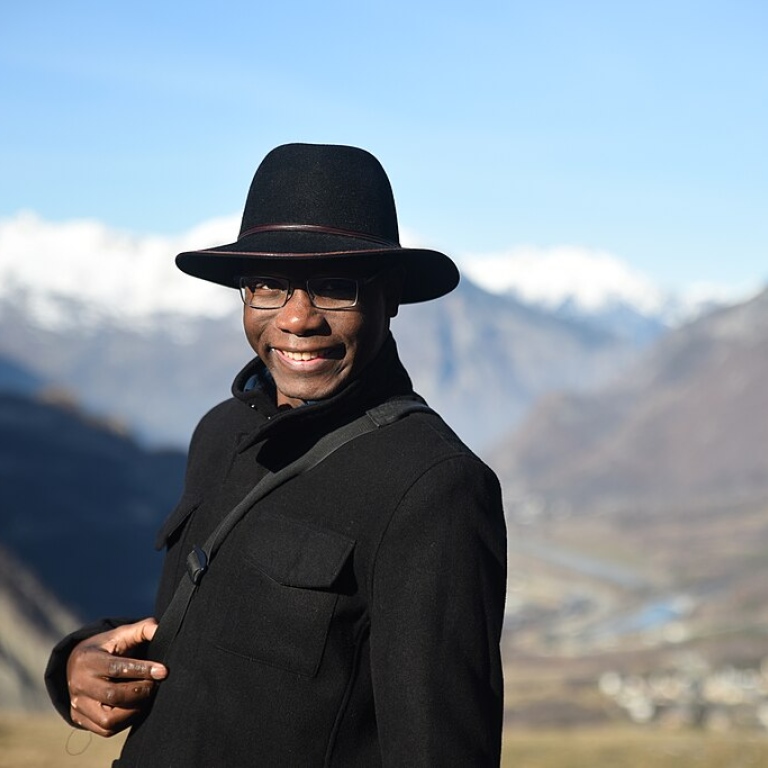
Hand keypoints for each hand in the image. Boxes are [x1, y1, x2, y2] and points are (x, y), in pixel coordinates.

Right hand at [67, 618, 167, 736]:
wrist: (79, 664)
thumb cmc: (108, 647)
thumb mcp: (122, 634)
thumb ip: (143, 629)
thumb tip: (159, 630)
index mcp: (88, 660)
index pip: (116, 668)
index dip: (142, 670)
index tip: (164, 671)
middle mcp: (79, 684)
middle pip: (113, 695)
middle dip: (141, 691)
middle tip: (157, 684)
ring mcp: (77, 705)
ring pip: (108, 719)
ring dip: (135, 708)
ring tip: (146, 695)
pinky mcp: (80, 719)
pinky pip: (106, 729)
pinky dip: (126, 720)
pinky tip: (136, 705)